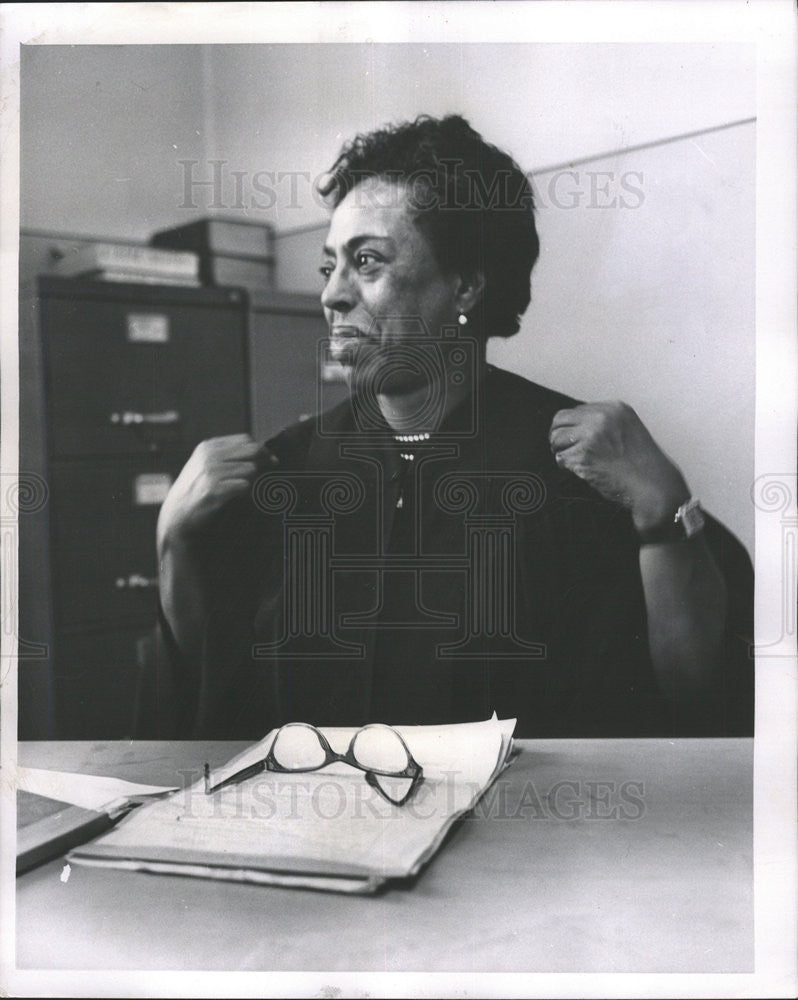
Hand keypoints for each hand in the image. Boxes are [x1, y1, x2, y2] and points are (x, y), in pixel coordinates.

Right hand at [157, 434, 276, 549]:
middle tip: (272, 468)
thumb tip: (260, 452)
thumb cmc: (195, 490)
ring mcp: (211, 472)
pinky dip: (249, 493)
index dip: (261, 448)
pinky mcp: (214, 490)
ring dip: (256, 480)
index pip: (245, 440)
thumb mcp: (204, 464)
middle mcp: (210, 456)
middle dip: (265, 460)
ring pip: (251, 469)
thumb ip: (227, 455)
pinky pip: (245, 486)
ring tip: (252, 489)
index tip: (270, 458)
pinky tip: (244, 498)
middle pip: (251, 451)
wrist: (177, 514)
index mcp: (209, 447)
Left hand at [549, 402, 689, 532]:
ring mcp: (592, 435)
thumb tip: (576, 428)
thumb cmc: (643, 466)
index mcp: (615, 408)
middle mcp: (602, 417)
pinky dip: (565, 466)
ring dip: (561, 451)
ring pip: (556, 438)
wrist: (655, 487)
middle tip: (564, 449)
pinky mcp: (584, 455)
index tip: (575, 440)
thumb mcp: (629, 431)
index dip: (573, 428)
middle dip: (559, 435)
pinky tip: (579, 471)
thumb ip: (605, 425)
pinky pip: (561, 458)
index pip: (577, 411)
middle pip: (560, 420)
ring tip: (574, 461)